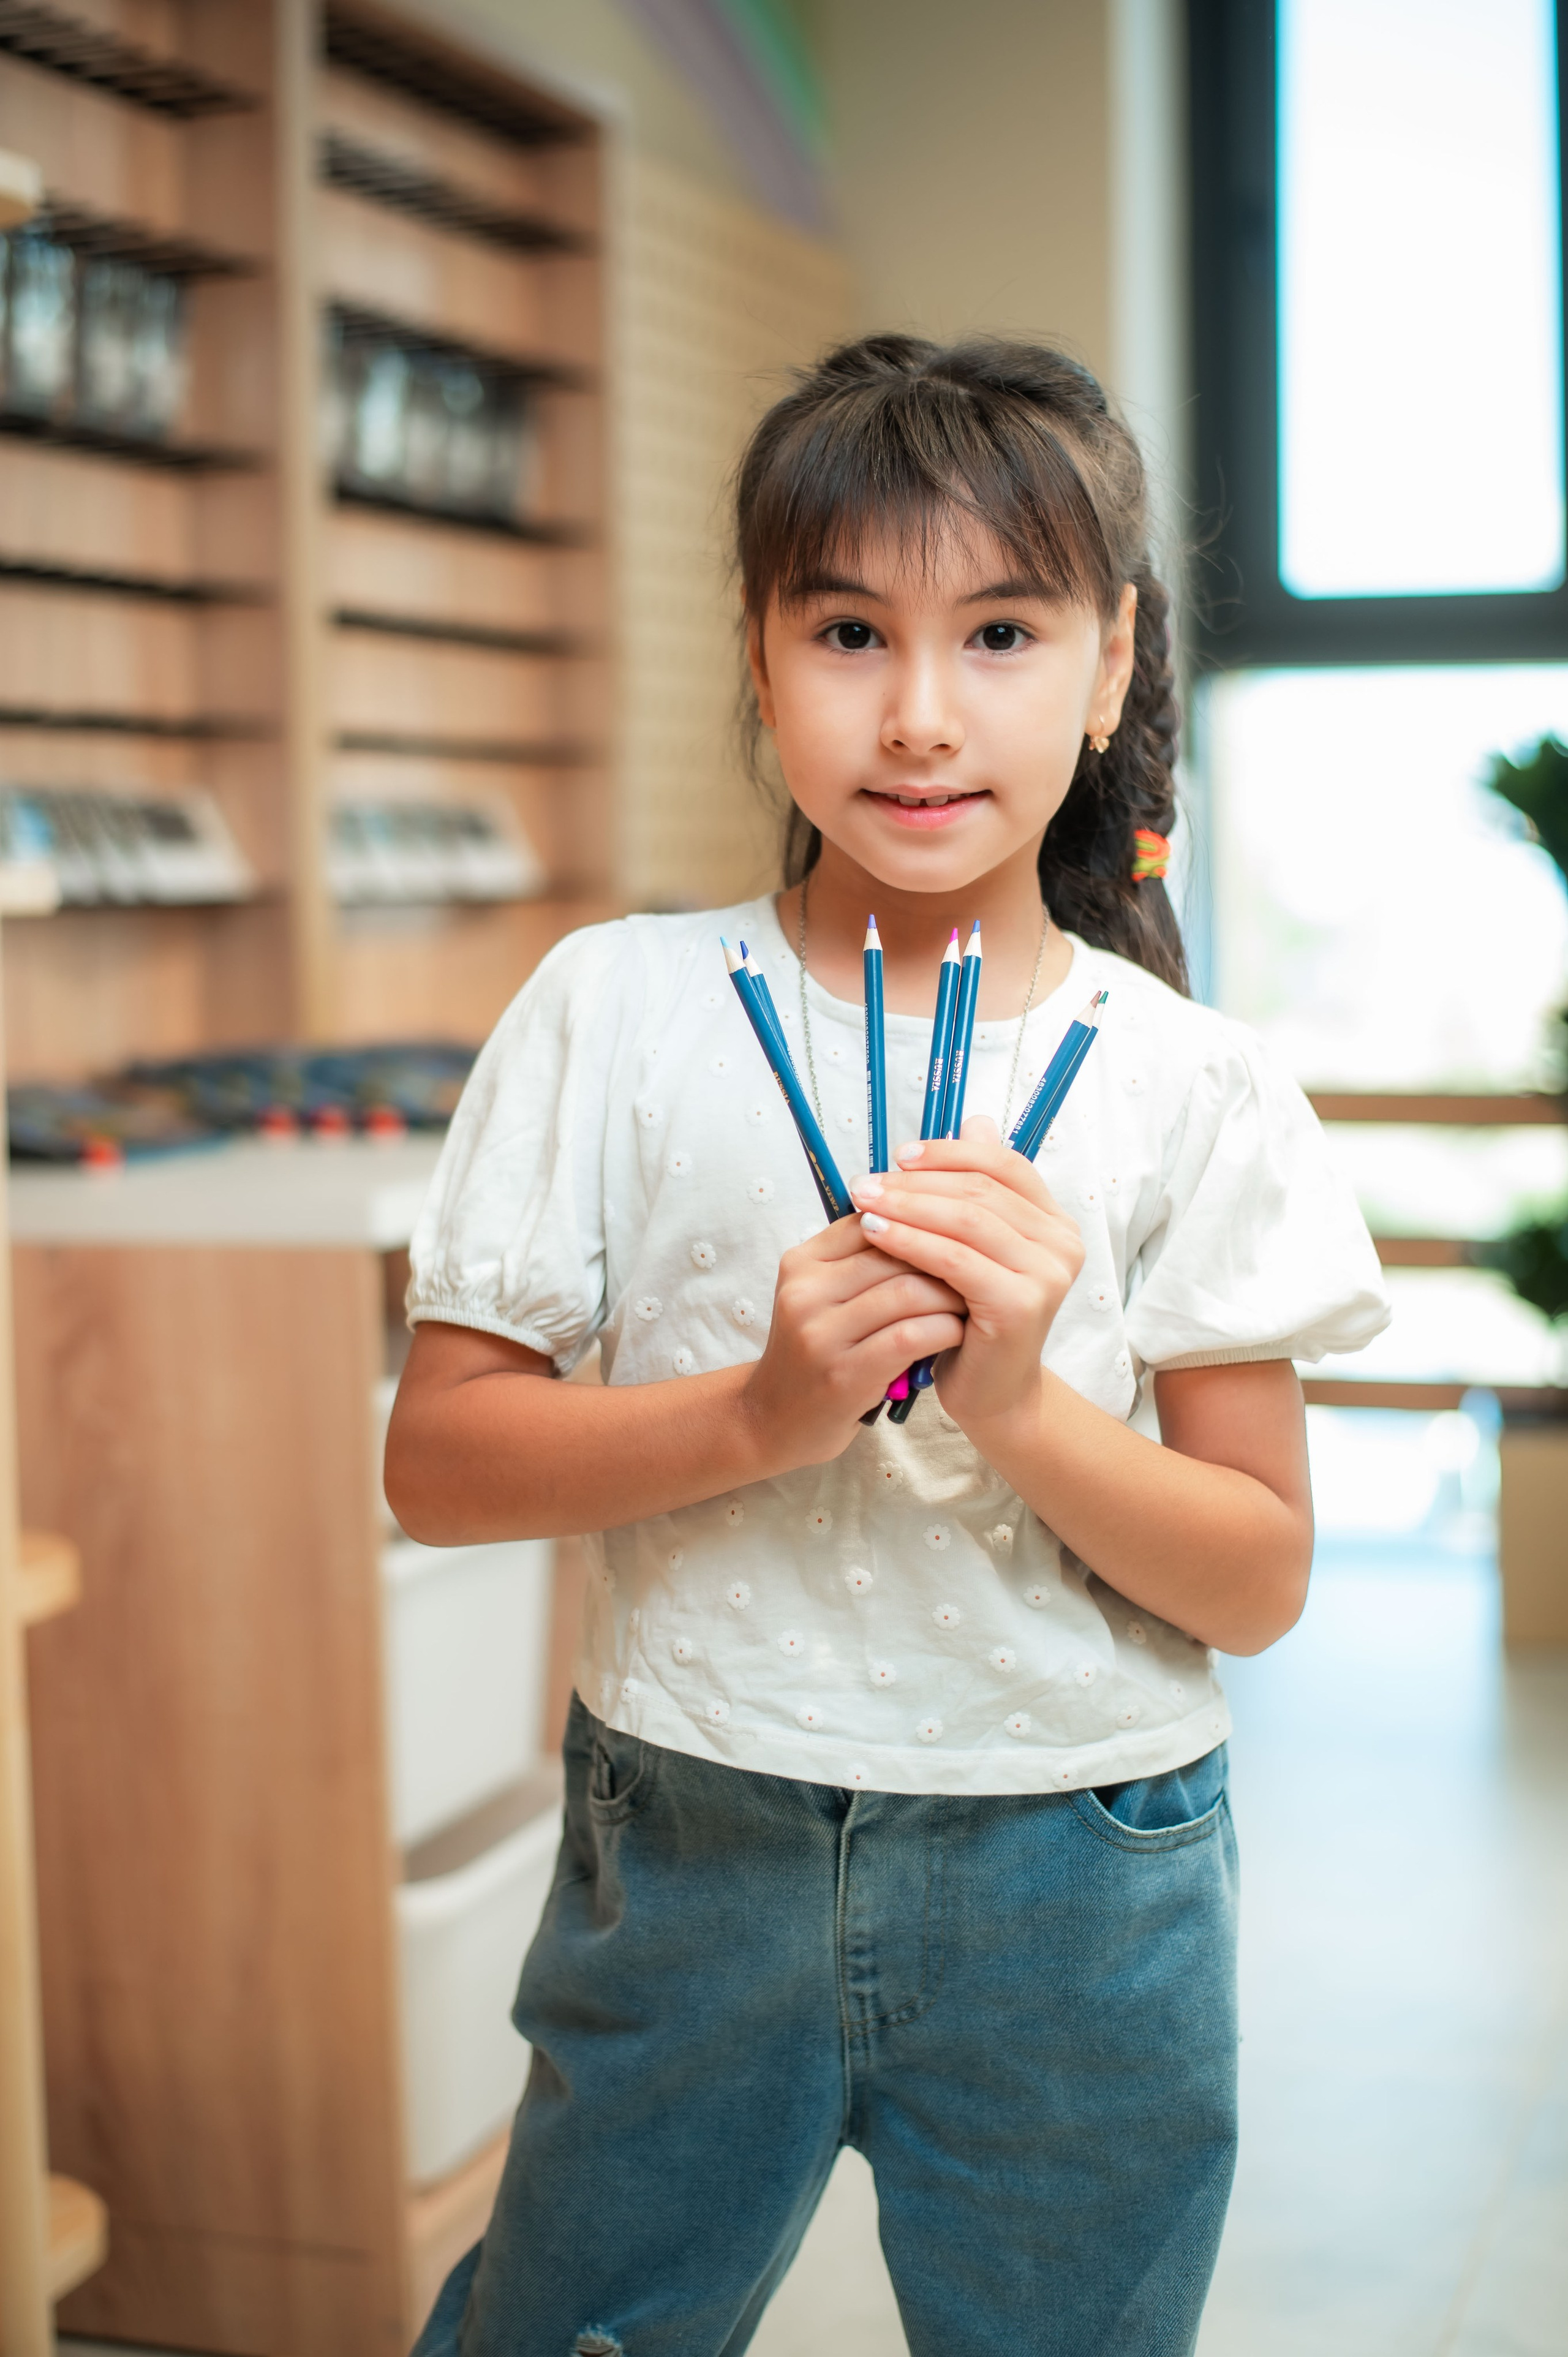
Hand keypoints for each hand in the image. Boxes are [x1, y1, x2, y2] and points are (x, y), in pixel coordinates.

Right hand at [741, 1216, 966, 1468]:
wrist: (773, 1420)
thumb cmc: (815, 1353)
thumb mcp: (822, 1297)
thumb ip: (861, 1263)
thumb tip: (931, 1222)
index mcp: (801, 1263)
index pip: (873, 1221)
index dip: (921, 1226)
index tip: (955, 1240)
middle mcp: (804, 1292)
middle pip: (894, 1252)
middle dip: (945, 1259)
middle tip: (979, 1268)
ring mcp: (820, 1334)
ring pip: (907, 1292)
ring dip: (951, 1296)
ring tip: (974, 1301)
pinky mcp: (843, 1374)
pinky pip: (910, 1337)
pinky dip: (945, 1330)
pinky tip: (959, 1334)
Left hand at [848, 1117, 1083, 1428]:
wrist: (989, 1392)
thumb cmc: (971, 1317)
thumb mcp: (972, 1247)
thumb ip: (974, 1190)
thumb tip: (975, 1119)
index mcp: (1054, 1221)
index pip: (1003, 1164)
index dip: (950, 1153)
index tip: (899, 1154)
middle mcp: (1062, 1242)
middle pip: (981, 1189)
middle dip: (917, 1181)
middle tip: (864, 1180)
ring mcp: (1047, 1273)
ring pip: (967, 1220)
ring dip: (907, 1205)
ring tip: (862, 1201)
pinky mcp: (1021, 1304)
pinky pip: (955, 1259)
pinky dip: (911, 1241)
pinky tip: (875, 1234)